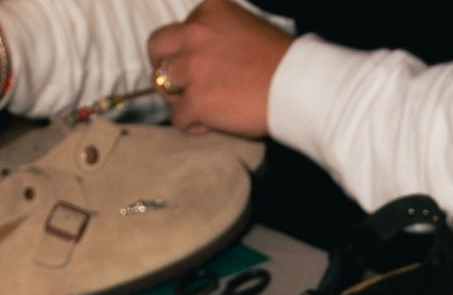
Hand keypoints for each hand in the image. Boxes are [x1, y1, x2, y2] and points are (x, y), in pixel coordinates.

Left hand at [144, 0, 290, 139]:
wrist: (295, 84)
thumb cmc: (279, 59)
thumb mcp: (245, 27)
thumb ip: (219, 34)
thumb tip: (205, 59)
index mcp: (209, 10)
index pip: (180, 28)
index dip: (185, 49)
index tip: (201, 65)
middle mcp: (196, 32)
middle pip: (157, 47)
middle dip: (163, 65)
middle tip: (179, 83)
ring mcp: (193, 66)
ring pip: (162, 84)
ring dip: (177, 97)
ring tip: (198, 107)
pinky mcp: (196, 99)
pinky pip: (177, 117)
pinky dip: (190, 125)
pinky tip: (208, 126)